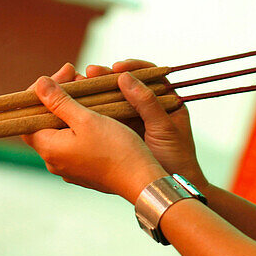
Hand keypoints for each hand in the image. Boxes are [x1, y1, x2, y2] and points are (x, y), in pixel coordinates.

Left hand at [23, 64, 166, 202]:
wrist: (141, 181)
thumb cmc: (116, 149)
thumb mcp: (87, 119)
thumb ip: (60, 102)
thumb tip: (40, 85)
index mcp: (49, 148)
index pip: (27, 116)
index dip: (39, 92)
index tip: (64, 74)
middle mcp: (53, 161)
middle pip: (44, 122)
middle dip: (57, 97)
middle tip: (76, 78)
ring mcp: (68, 167)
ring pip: (60, 131)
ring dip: (69, 109)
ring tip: (87, 92)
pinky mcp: (83, 169)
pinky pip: (72, 141)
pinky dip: (78, 124)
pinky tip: (94, 113)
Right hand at [88, 60, 209, 192]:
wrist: (168, 187)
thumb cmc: (176, 158)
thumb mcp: (163, 128)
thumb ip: (147, 102)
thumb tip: (125, 77)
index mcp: (166, 99)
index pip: (149, 74)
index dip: (132, 67)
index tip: (117, 67)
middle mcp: (148, 106)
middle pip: (126, 84)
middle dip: (107, 77)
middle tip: (90, 72)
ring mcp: (133, 119)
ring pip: (113, 99)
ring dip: (96, 92)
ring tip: (79, 84)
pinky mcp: (120, 132)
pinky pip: (106, 117)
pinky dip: (93, 110)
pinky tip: (79, 106)